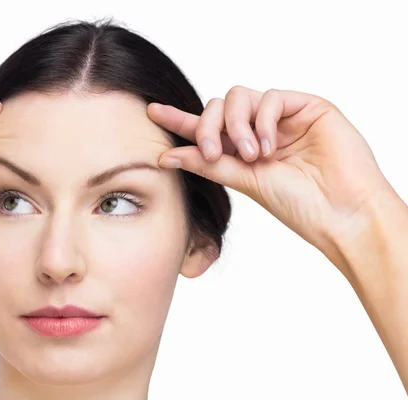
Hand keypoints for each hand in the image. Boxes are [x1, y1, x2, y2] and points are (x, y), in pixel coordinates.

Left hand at [147, 86, 395, 261]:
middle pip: (219, 107)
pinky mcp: (307, 106)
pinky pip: (270, 97)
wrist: (340, 214)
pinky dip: (262, 121)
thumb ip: (208, 163)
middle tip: (213, 153)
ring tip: (252, 156)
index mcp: (244, 150)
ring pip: (239, 97)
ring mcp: (283, 118)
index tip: (152, 112)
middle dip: (208, 127)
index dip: (180, 120)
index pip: (208, 129)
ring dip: (236, 126)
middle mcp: (261, 131)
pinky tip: (269, 146)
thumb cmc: (299, 205)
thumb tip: (166, 156)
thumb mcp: (244, 181)